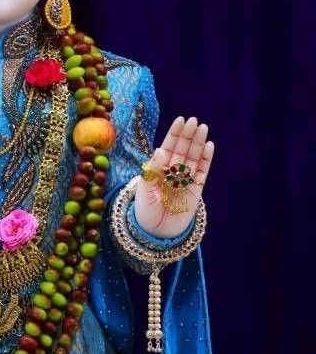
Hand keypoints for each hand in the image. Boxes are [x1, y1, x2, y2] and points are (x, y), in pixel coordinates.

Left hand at [134, 116, 213, 238]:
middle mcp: (173, 172)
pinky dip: (206, 159)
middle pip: (182, 150)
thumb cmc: (145, 212)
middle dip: (188, 135)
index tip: (180, 120)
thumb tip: (161, 149)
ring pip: (194, 158)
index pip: (168, 147)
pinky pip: (203, 172)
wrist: (156, 233)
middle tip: (194, 121)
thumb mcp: (144, 189)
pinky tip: (209, 146)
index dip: (174, 134)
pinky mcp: (196, 190)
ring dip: (198, 143)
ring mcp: (185, 180)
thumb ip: (153, 169)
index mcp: (159, 170)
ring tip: (203, 128)